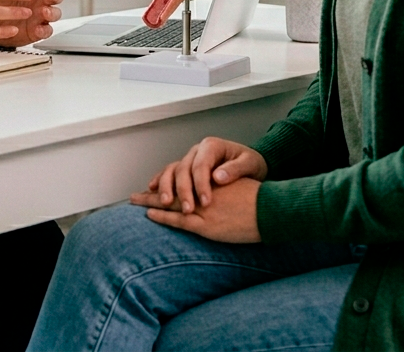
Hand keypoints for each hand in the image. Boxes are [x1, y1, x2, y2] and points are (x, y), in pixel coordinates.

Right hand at [130, 137, 266, 213]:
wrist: (251, 162)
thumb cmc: (252, 163)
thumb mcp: (250, 163)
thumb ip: (236, 169)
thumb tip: (218, 176)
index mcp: (212, 146)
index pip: (201, 165)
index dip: (201, 184)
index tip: (206, 202)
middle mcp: (197, 150)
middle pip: (184, 168)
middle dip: (183, 190)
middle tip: (188, 209)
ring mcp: (190, 159)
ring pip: (172, 169)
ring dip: (166, 186)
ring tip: (165, 202)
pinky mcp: (187, 169)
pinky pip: (169, 173)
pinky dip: (159, 181)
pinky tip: (152, 191)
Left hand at [138, 177, 262, 242]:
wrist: (269, 210)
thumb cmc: (256, 198)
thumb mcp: (236, 184)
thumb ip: (221, 184)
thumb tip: (211, 184)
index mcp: (209, 179)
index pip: (181, 178)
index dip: (166, 182)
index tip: (153, 185)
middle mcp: (202, 191)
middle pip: (171, 188)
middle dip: (152, 193)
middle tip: (134, 196)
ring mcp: (202, 208)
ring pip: (171, 203)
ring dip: (151, 203)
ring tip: (135, 202)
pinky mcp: (206, 225)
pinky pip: (179, 220)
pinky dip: (163, 217)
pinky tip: (151, 215)